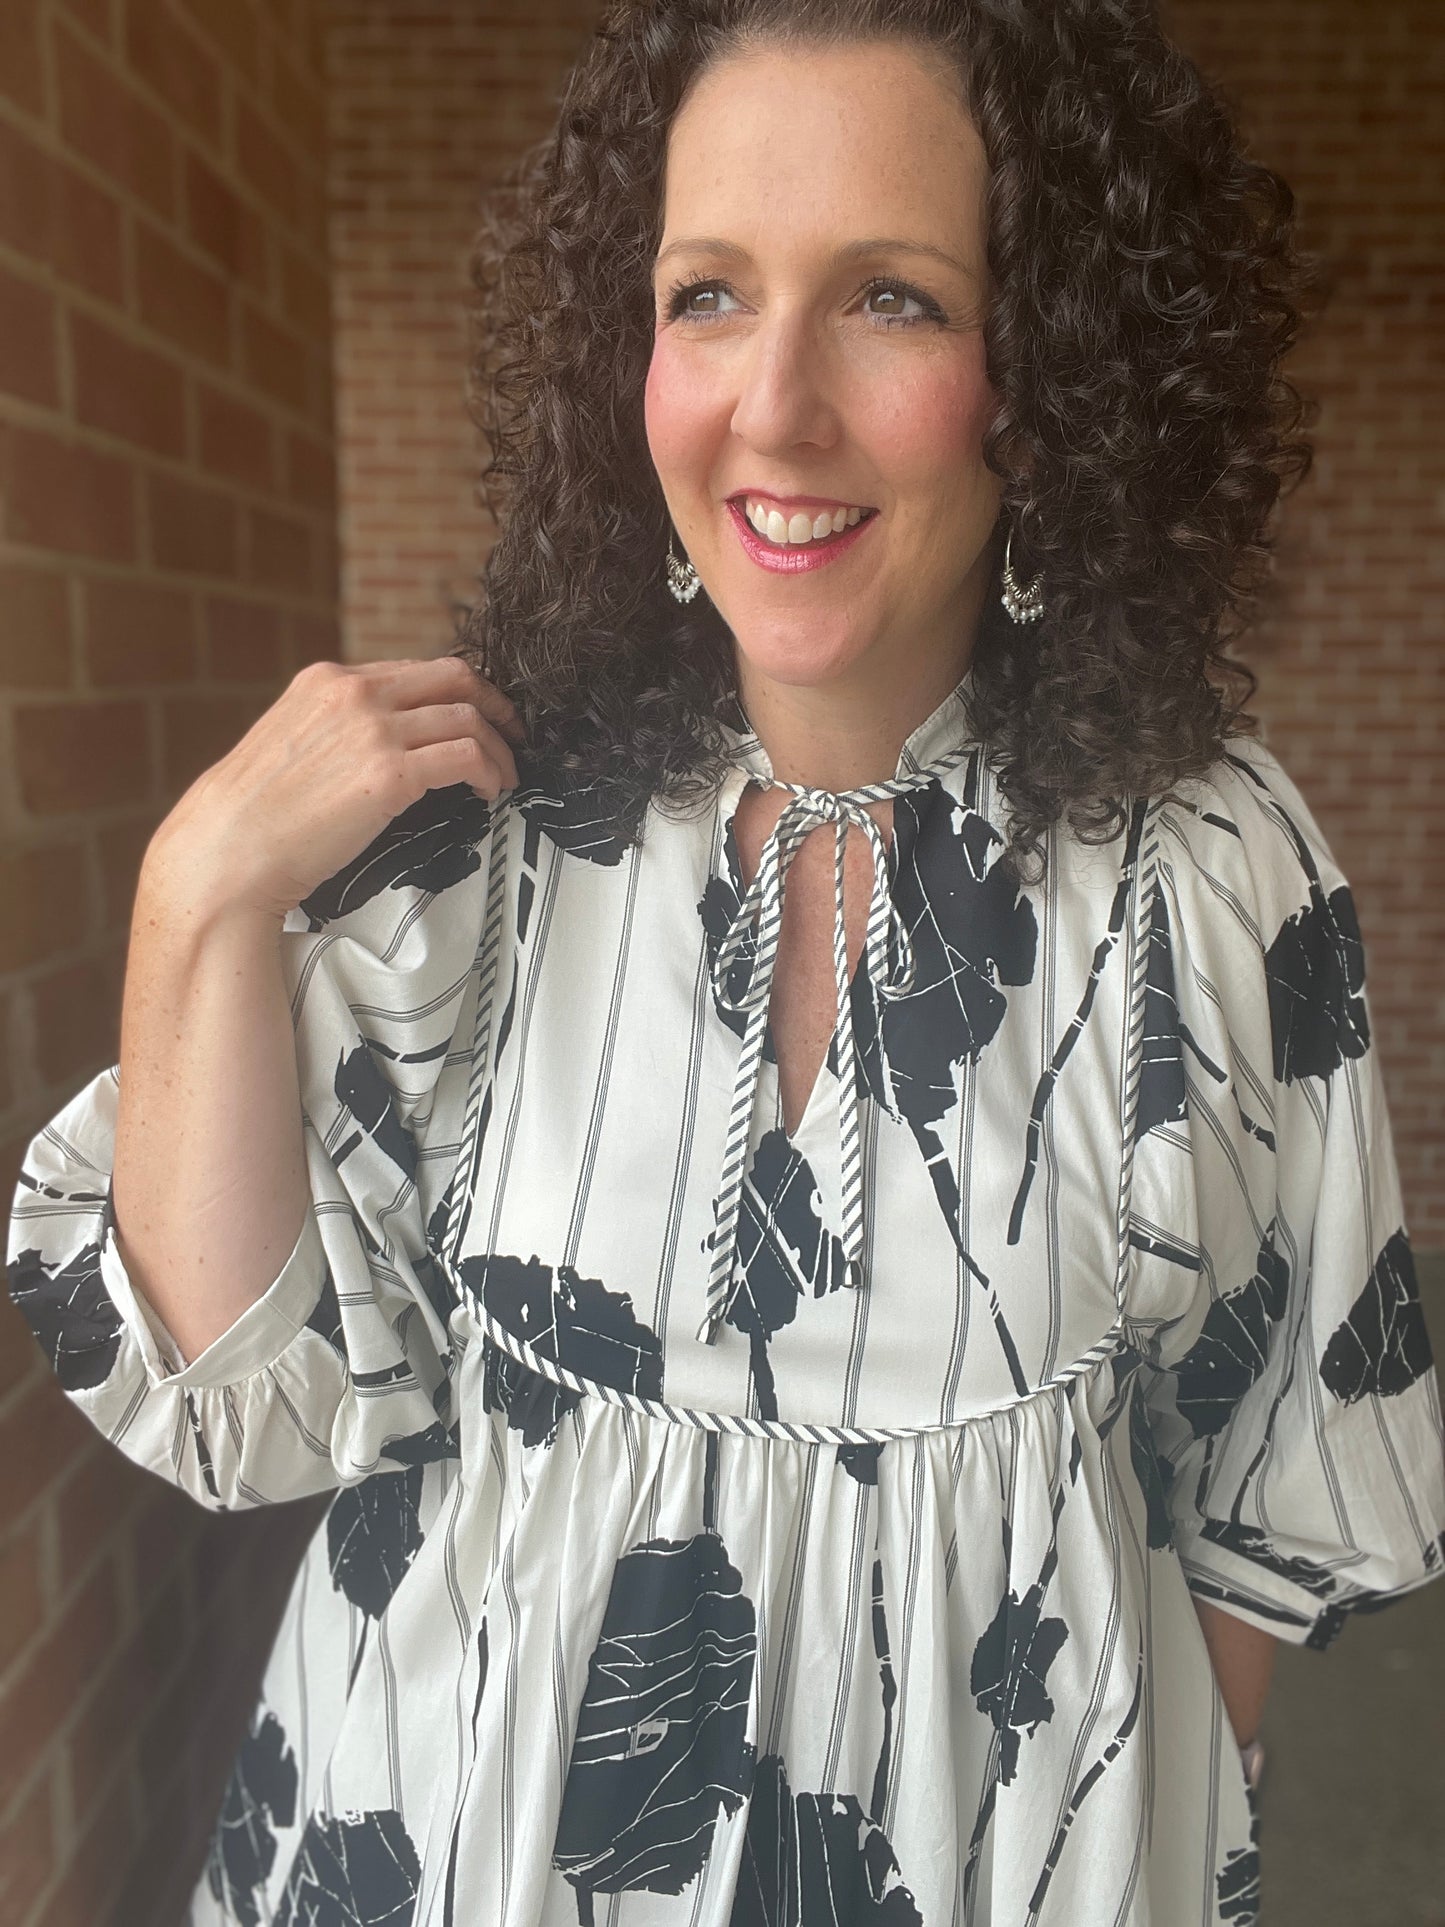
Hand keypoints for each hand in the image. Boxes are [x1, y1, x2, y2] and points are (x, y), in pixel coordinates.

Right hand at [142, 656, 524, 924]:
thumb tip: (381, 742)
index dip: (458, 692)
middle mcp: (353, 693)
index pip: (415, 668)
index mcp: (327, 680)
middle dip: (494, 705)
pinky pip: (467, 756)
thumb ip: (337, 729)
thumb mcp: (292, 743)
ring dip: (499, 748)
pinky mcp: (389, 773)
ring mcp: (372, 729)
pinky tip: (489, 791)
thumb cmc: (254, 815)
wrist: (227, 850)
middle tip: (511, 734)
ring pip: (468, 717)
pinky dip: (490, 771)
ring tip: (503, 775)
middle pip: (455, 677)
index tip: (477, 715)